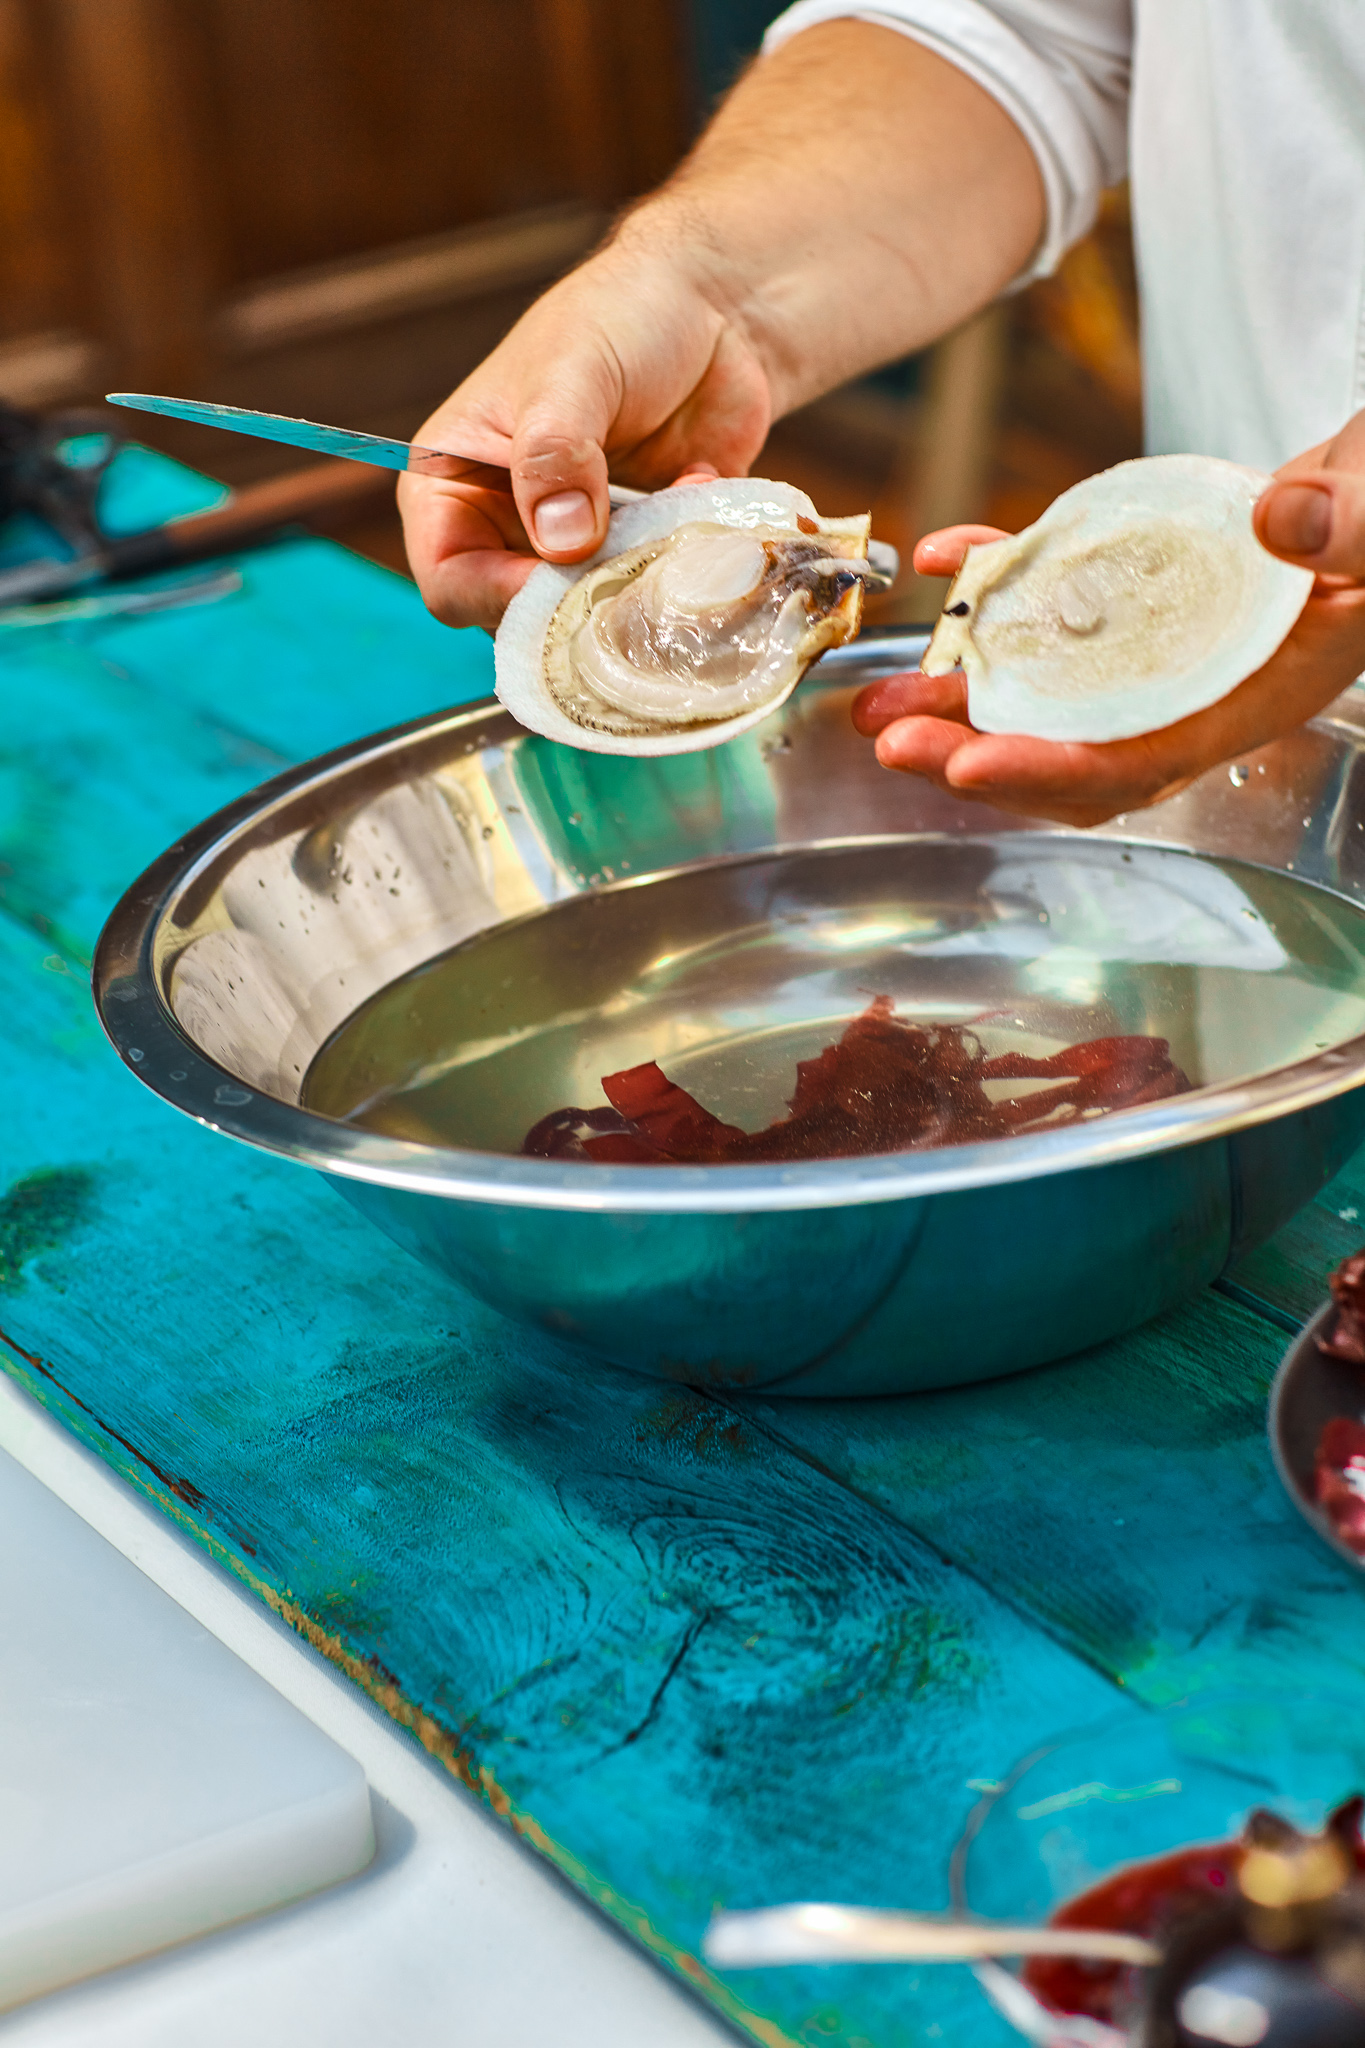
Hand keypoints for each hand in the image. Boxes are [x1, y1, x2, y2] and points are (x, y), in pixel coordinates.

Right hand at [397, 234, 772, 631]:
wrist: (713, 307)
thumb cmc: (619, 318)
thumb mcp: (571, 373)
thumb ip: (554, 453)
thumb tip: (560, 542)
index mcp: (457, 484)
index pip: (449, 578)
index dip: (496, 595)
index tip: (560, 583)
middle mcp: (509, 527)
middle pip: (519, 617)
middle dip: (573, 604)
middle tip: (626, 568)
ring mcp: (577, 548)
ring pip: (588, 618)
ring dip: (631, 589)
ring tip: (666, 529)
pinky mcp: (639, 554)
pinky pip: (651, 596)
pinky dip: (678, 563)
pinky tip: (697, 491)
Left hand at [853, 413, 1364, 825]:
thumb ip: (1352, 523)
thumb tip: (1282, 526)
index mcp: (1256, 693)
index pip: (1139, 761)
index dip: (1048, 773)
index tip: (966, 767)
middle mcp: (1195, 687)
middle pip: (1068, 749)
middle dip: (971, 755)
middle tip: (888, 738)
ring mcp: (1159, 646)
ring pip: (1046, 694)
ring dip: (959, 696)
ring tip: (875, 697)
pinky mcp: (1140, 592)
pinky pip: (1056, 604)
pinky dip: (995, 585)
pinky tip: (943, 557)